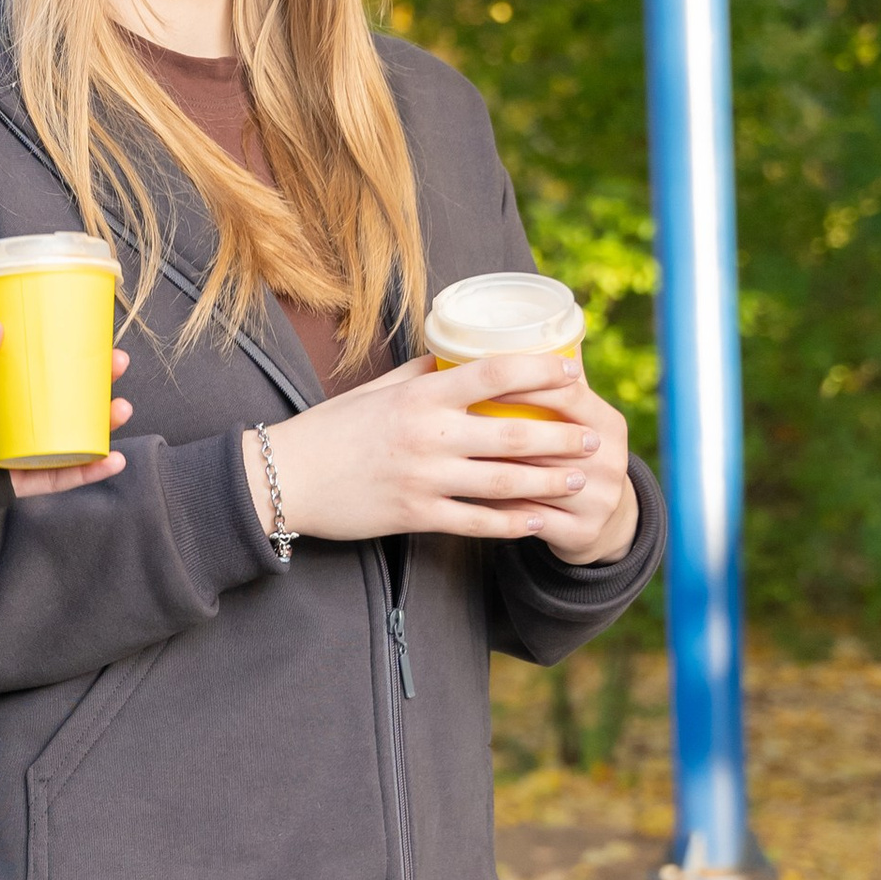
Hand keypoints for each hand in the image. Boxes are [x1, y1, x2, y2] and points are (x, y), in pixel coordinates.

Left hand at [0, 323, 130, 498]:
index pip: (33, 368)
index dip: (66, 355)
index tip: (97, 340)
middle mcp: (1, 420)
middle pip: (57, 401)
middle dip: (93, 386)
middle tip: (118, 370)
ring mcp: (7, 453)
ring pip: (63, 440)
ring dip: (97, 428)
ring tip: (122, 411)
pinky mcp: (6, 486)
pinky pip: (52, 480)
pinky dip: (83, 473)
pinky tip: (111, 461)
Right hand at [247, 352, 638, 556]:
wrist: (285, 478)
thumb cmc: (331, 428)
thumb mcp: (376, 389)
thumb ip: (422, 374)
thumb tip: (460, 356)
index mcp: (421, 396)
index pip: (493, 373)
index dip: (540, 370)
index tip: (574, 372)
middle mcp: (429, 435)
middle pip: (513, 434)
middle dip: (562, 436)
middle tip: (595, 436)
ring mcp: (424, 478)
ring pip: (505, 482)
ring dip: (550, 481)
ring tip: (581, 478)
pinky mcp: (415, 516)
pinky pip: (477, 522)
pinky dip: (514, 523)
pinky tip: (540, 521)